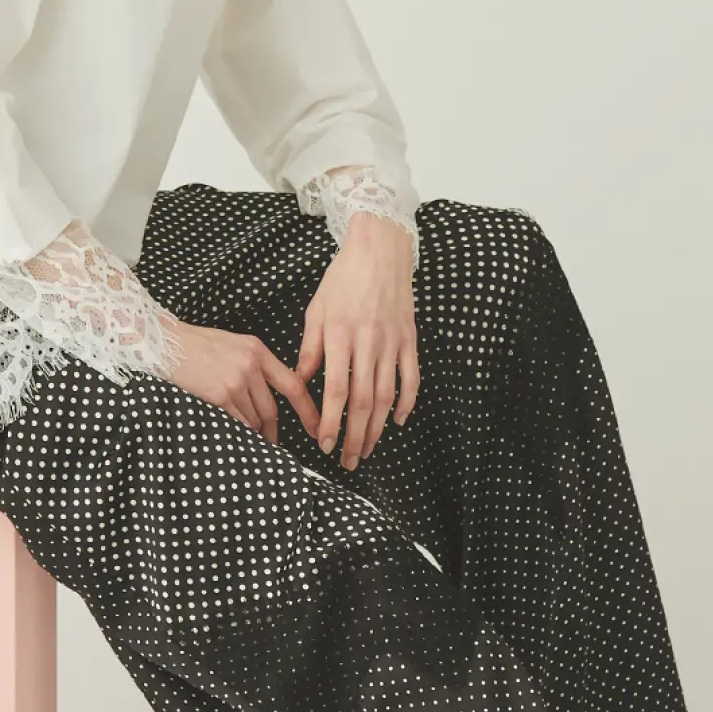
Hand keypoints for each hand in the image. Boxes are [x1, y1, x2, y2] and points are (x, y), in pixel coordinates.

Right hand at [161, 315, 320, 445]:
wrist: (166, 343)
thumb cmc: (198, 345)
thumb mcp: (235, 346)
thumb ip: (256, 366)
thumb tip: (269, 396)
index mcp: (258, 351)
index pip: (293, 384)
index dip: (308, 410)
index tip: (317, 427)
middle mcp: (250, 365)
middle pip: (271, 409)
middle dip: (272, 430)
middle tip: (273, 443)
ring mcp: (235, 381)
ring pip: (254, 419)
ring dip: (251, 430)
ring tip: (243, 432)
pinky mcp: (219, 395)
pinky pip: (236, 422)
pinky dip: (236, 430)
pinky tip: (230, 429)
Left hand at [296, 213, 419, 468]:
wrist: (380, 251)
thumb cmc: (342, 280)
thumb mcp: (316, 311)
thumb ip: (309, 349)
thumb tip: (300, 383)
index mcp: (340, 336)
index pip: (336, 390)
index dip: (330, 422)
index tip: (324, 444)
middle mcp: (368, 342)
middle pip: (363, 401)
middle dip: (354, 436)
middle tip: (347, 461)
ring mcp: (392, 342)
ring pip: (387, 396)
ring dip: (378, 429)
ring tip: (367, 450)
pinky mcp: (410, 340)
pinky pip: (411, 378)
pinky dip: (407, 403)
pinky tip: (399, 422)